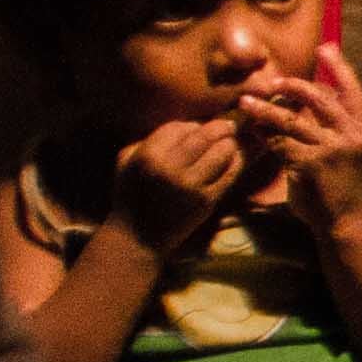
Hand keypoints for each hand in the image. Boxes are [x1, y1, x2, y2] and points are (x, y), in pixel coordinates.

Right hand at [109, 114, 251, 251]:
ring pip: (222, 152)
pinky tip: (234, 159)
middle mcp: (170, 168)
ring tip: (231, 142)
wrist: (138, 237)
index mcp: (148, 155)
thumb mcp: (126, 161)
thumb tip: (183, 125)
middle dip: (221, 126)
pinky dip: (235, 162)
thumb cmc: (130, 196)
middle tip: (229, 125)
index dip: (192, 125)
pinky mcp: (206, 201)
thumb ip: (148, 139)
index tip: (198, 127)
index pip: (180, 126)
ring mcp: (190, 185)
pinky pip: (229, 174)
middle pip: (205, 135)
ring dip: (230, 144)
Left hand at [250, 44, 361, 234]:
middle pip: (318, 98)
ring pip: (291, 120)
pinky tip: (252, 132)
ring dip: (265, 110)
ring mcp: (329, 150)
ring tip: (245, 103)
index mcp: (359, 129)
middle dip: (292, 85)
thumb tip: (306, 99)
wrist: (343, 222)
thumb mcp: (345, 151)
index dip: (339, 67)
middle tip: (271, 81)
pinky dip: (263, 137)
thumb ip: (329, 127)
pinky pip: (279, 144)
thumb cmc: (340, 186)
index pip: (352, 91)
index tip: (325, 47)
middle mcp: (348, 136)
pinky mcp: (309, 165)